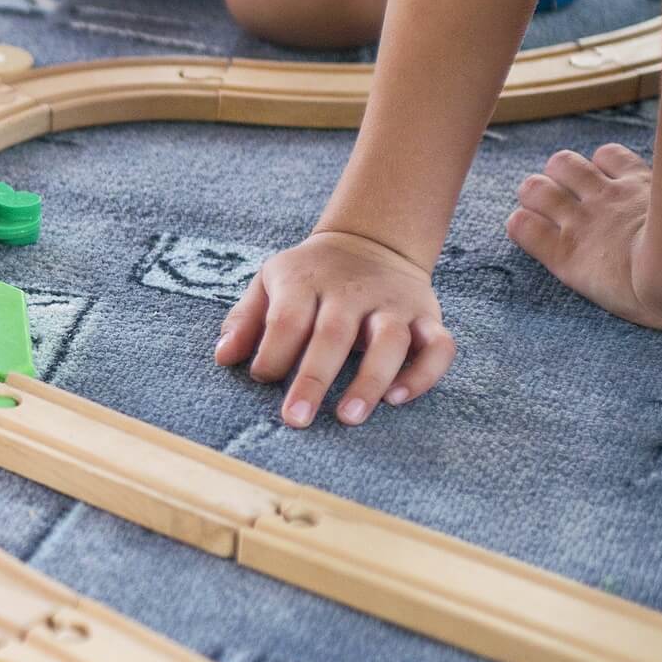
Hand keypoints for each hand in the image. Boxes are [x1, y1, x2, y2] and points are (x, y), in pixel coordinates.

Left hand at [214, 230, 455, 427]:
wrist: (371, 241)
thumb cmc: (310, 276)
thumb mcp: (269, 282)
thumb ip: (245, 319)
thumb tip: (222, 358)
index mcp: (306, 280)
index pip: (287, 319)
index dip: (272, 352)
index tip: (261, 379)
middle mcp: (352, 291)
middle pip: (334, 333)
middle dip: (314, 379)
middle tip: (296, 419)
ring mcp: (393, 303)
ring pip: (390, 340)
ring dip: (370, 380)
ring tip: (349, 417)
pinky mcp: (427, 316)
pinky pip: (438, 346)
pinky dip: (423, 374)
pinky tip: (397, 399)